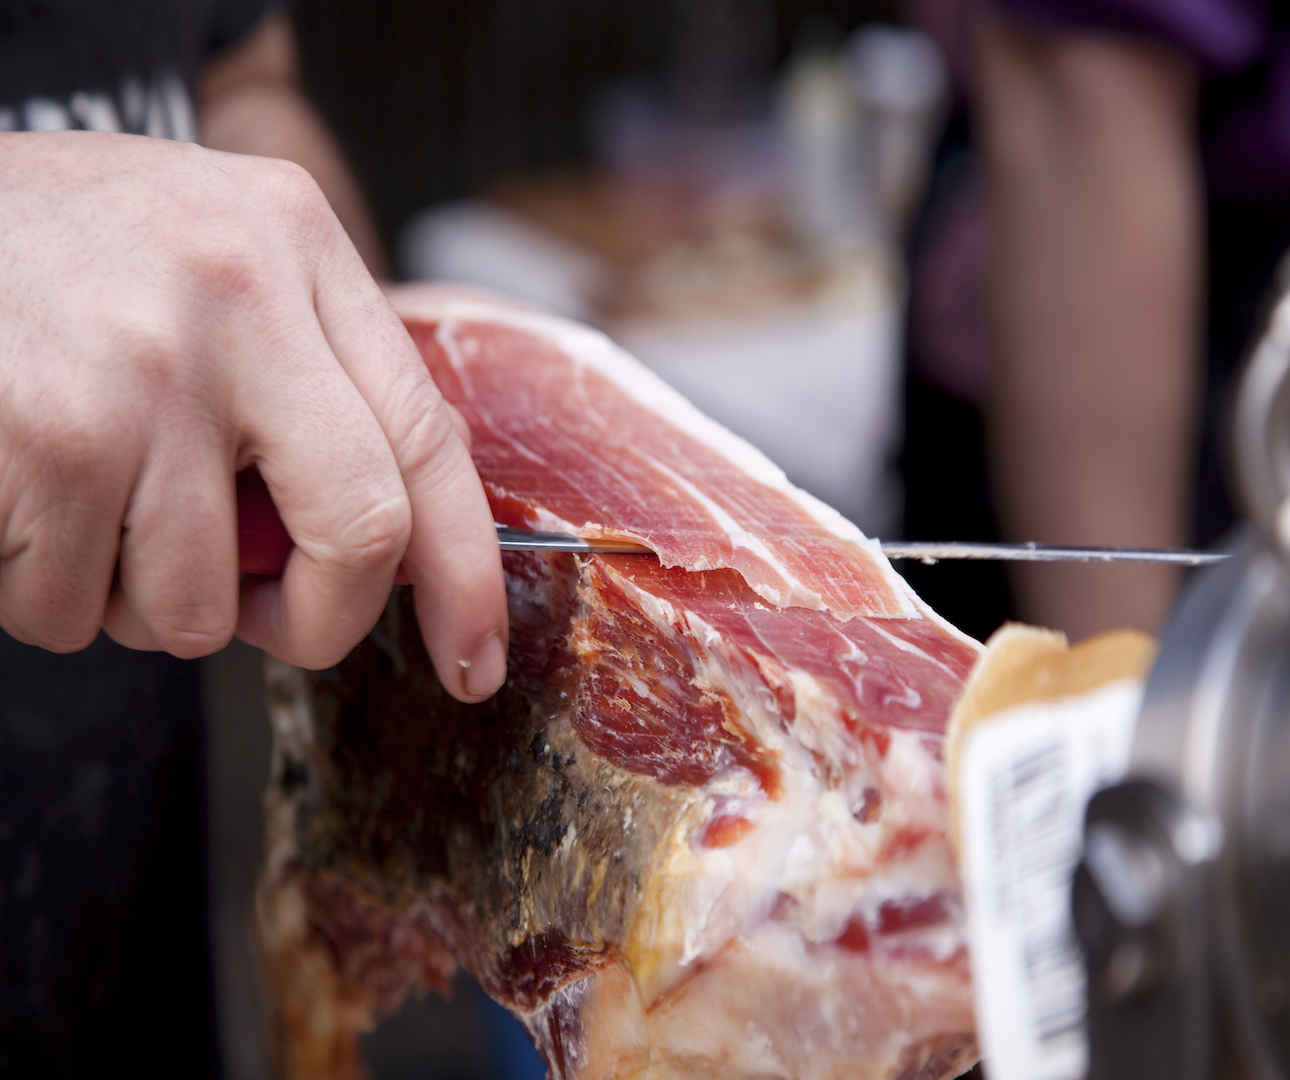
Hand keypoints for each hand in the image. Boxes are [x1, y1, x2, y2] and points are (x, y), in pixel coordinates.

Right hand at [0, 131, 507, 699]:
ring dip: (144, 602)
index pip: (429, 438)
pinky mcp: (46, 441)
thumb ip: (312, 374)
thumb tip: (385, 542)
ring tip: (92, 513)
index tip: (474, 662)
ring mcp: (141, 372)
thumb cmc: (65, 251)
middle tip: (270, 624)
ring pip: (196, 604)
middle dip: (320, 621)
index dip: (468, 574)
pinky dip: (50, 594)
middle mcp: (238, 298)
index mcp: (298, 246)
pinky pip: (74, 609)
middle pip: (362, 533)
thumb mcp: (216, 256)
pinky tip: (23, 504)